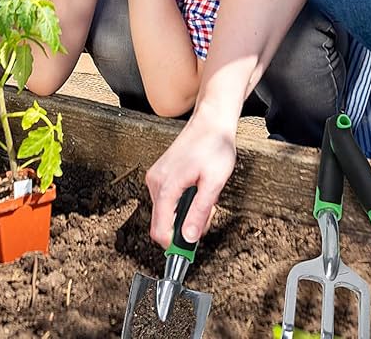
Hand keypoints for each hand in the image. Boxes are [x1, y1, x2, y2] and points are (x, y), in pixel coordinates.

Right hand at [146, 107, 235, 247]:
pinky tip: (196, 189)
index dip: (175, 245)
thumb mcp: (214, 182)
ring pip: (164, 212)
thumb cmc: (215, 147)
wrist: (211, 121)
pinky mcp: (160, 173)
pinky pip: (166, 199)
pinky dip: (181, 202)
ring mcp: (156, 176)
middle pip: (162, 223)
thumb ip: (199, 212)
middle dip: (183, 227)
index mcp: (166, 186)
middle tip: (207, 213)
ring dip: (183, 214)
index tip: (192, 248)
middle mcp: (155, 181)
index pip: (159, 231)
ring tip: (204, 196)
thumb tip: (188, 239)